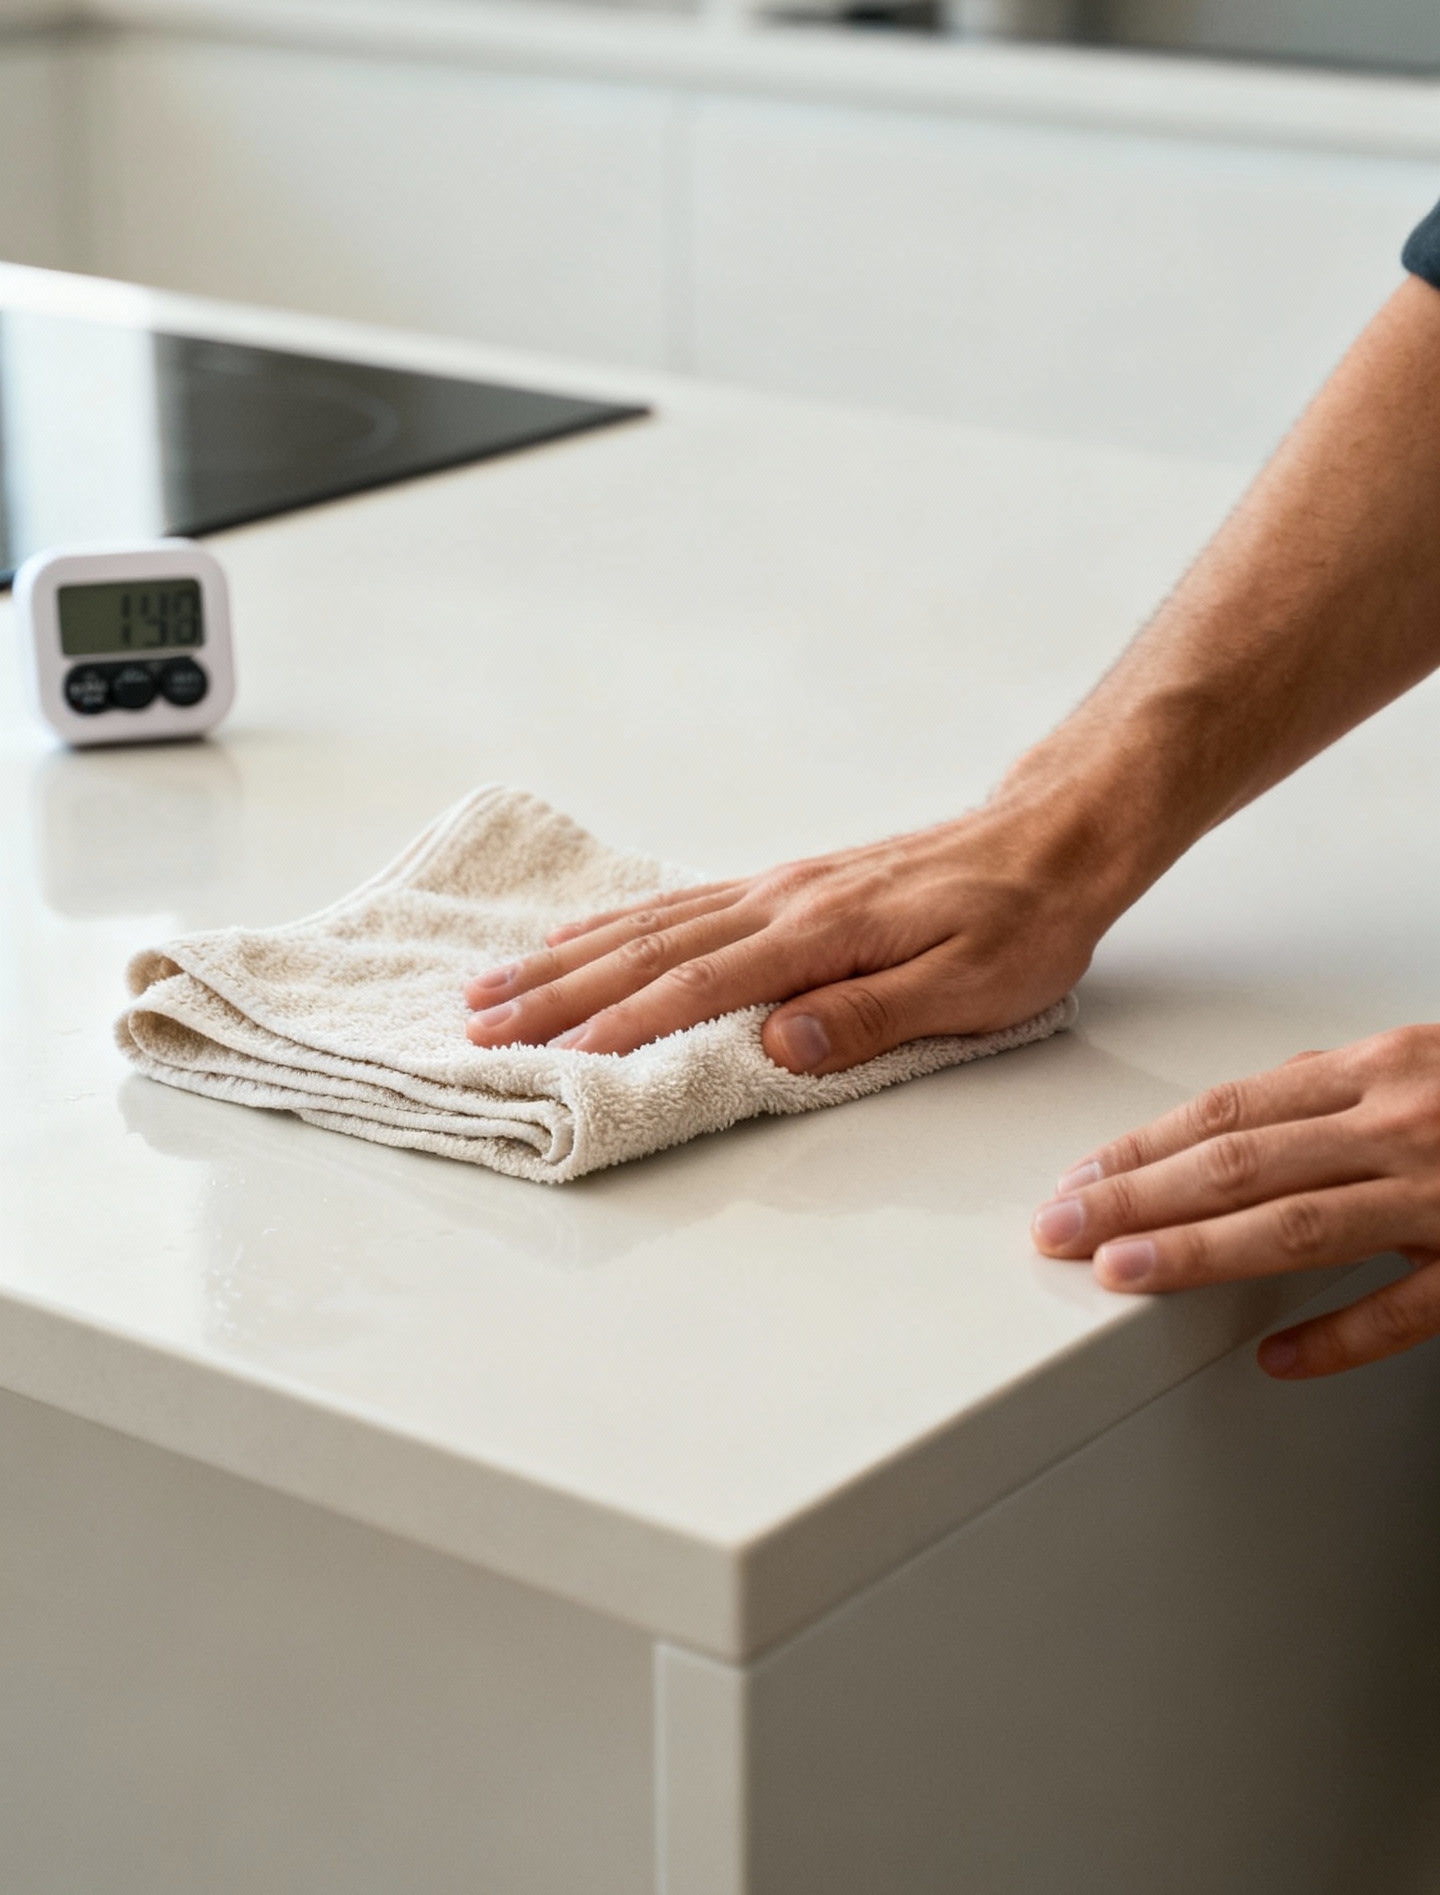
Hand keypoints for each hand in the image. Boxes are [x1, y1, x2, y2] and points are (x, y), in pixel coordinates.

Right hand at [464, 808, 1101, 1072]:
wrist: (1053, 837)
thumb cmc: (1024, 919)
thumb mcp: (975, 985)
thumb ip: (874, 1016)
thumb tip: (781, 1042)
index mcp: (822, 931)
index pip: (702, 985)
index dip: (623, 1026)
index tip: (556, 1057)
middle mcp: (783, 900)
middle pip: (647, 951)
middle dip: (558, 993)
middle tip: (479, 1025)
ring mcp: (778, 888)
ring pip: (649, 926)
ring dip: (566, 960)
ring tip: (493, 986)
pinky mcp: (785, 887)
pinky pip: (679, 906)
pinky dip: (615, 926)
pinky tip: (578, 941)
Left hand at [1031, 1026, 1439, 1378]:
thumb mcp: (1422, 1063)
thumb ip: (1336, 1087)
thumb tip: (1252, 1104)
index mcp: (1377, 1071)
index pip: (1230, 1112)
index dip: (1142, 1150)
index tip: (1078, 1182)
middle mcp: (1398, 1126)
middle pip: (1242, 1165)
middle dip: (1137, 1199)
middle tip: (1061, 1229)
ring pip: (1301, 1227)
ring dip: (1200, 1253)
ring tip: (1123, 1273)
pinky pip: (1402, 1309)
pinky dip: (1337, 1336)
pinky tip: (1278, 1355)